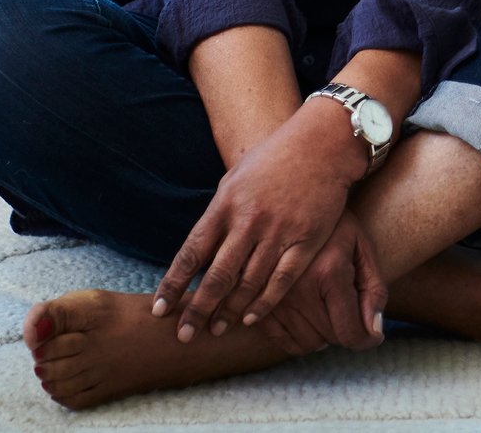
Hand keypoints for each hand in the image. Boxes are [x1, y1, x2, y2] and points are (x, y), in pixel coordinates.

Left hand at [151, 100, 364, 340]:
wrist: (320, 144)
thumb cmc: (273, 159)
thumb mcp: (235, 179)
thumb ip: (218, 214)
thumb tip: (199, 249)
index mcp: (225, 204)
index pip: (191, 253)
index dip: (173, 285)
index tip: (159, 310)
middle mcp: (248, 221)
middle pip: (217, 276)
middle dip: (197, 309)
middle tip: (184, 334)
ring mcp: (278, 232)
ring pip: (247, 283)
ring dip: (228, 312)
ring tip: (216, 330)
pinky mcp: (306, 240)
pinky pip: (281, 280)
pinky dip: (264, 303)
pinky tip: (250, 318)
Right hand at [252, 211, 388, 355]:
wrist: (291, 198)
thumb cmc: (335, 223)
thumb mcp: (362, 246)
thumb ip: (373, 290)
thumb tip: (374, 334)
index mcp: (328, 272)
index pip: (349, 332)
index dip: (366, 340)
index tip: (373, 337)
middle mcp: (297, 288)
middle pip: (329, 338)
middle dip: (345, 332)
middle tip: (351, 312)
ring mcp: (272, 296)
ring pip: (306, 343)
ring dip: (323, 336)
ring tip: (330, 311)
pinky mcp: (255, 301)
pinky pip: (281, 341)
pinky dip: (299, 339)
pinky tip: (310, 317)